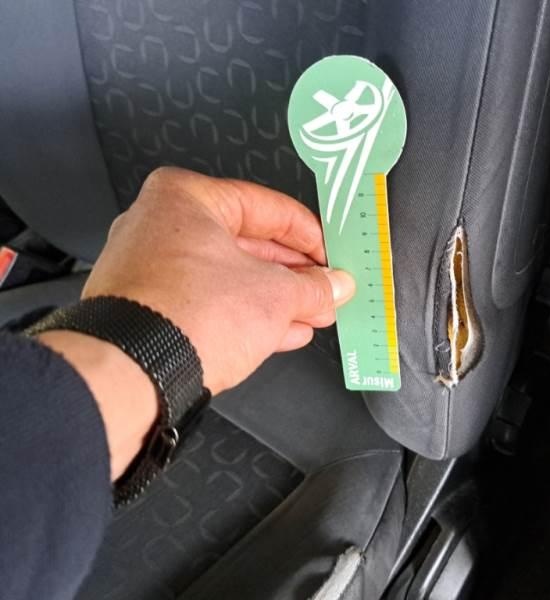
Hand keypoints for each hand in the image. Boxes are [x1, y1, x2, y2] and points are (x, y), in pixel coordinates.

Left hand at [83, 167, 353, 394]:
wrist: (133, 374)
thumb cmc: (189, 316)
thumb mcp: (275, 295)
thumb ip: (313, 286)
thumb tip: (335, 285)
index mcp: (186, 198)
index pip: (268, 208)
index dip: (311, 235)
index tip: (332, 255)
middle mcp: (159, 225)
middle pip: (248, 244)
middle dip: (294, 274)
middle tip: (325, 288)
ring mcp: (149, 268)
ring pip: (229, 277)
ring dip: (276, 298)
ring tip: (311, 313)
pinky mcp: (147, 308)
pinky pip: (208, 302)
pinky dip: (245, 314)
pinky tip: (281, 331)